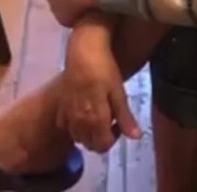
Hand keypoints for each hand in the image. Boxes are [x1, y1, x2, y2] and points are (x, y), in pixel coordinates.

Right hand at [57, 16, 140, 152]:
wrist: (83, 52)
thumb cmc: (105, 70)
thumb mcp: (119, 93)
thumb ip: (125, 118)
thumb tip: (136, 138)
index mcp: (96, 119)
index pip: (103, 145)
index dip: (114, 138)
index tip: (118, 122)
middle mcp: (79, 122)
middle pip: (90, 145)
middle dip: (101, 138)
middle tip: (110, 118)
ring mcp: (67, 116)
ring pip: (78, 138)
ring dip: (89, 133)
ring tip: (97, 115)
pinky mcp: (60, 108)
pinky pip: (67, 127)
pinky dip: (76, 126)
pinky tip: (82, 112)